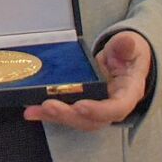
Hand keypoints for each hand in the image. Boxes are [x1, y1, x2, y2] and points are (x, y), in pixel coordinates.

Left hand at [24, 30, 151, 130]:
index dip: (99, 110)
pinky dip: (47, 113)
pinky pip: (65, 113)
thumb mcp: (130, 47)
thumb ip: (126, 46)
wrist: (124, 60)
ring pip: (76, 119)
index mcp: (127, 93)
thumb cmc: (127, 55)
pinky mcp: (81, 106)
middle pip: (92, 120)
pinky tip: (31, 111)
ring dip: (54, 117)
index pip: (117, 108)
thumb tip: (127, 42)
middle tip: (49, 106)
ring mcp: (95, 108)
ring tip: (33, 111)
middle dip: (69, 115)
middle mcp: (112, 106)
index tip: (81, 106)